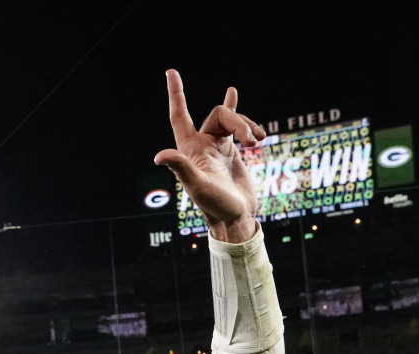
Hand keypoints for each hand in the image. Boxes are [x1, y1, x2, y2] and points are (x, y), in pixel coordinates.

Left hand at [154, 69, 264, 242]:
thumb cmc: (214, 205)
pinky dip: (250, 126)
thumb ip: (181, 168)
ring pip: (232, 120)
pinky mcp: (232, 152)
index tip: (171, 71)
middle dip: (239, 120)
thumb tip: (159, 156)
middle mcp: (201, 145)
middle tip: (253, 141)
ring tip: (259, 141)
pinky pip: (239, 128)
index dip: (176, 93)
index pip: (179, 114)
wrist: (235, 218)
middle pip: (219, 115)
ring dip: (248, 125)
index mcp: (189, 149)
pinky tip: (260, 135)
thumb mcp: (198, 186)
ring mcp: (217, 147)